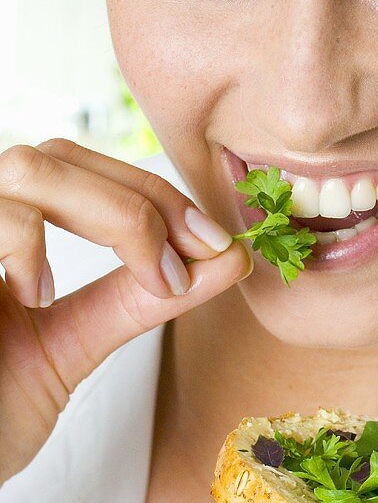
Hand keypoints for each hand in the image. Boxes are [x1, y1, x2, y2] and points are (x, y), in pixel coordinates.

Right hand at [0, 138, 252, 483]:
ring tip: (143, 279)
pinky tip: (37, 297)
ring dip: (108, 215)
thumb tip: (230, 259)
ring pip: (29, 167)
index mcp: (2, 233)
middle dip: (143, 200)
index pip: (81, 171)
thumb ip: (139, 298)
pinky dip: (29, 244)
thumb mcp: (72, 345)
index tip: (218, 242)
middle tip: (194, 254)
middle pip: (60, 156)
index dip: (155, 194)